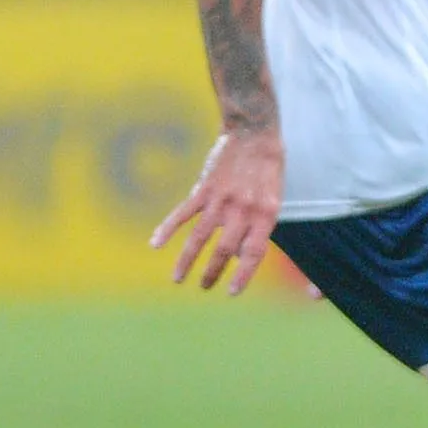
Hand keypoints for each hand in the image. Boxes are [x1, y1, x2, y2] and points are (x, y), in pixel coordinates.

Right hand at [153, 127, 284, 294]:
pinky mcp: (203, 189)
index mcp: (266, 214)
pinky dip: (166, 229)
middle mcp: (243, 210)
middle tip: (204, 287)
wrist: (255, 134)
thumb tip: (238, 255)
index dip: (242, 275)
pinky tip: (155, 244)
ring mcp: (221, 200)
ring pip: (199, 238)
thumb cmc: (267, 170)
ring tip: (178, 279)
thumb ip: (257, 226)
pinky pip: (182, 213)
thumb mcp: (273, 199)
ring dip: (187, 261)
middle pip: (224, 250)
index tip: (231, 293)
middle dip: (212, 273)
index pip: (254, 253)